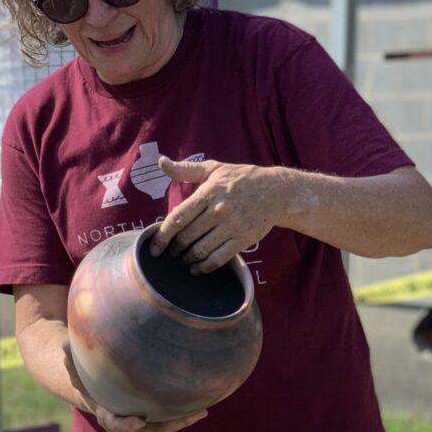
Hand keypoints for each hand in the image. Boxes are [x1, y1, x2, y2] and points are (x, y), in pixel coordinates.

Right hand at [62, 341, 206, 431]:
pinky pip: (168, 418)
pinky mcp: (151, 415)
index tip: (136, 421)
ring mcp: (139, 420)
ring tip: (201, 413)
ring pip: (161, 426)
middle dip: (166, 426)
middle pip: (146, 430)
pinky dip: (183, 414)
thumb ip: (71, 356)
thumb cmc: (83, 370)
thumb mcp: (74, 362)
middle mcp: (123, 420)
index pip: (113, 422)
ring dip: (181, 422)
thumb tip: (65, 342)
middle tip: (185, 419)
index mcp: (104, 411)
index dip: (124, 424)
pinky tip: (202, 404)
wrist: (91, 383)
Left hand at [151, 156, 292, 272]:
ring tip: (181, 260)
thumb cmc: (242, 179)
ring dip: (187, 259)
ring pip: (200, 250)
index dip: (162, 236)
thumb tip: (161, 162)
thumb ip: (186, 170)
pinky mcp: (243, 240)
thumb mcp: (214, 169)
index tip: (154, 247)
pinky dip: (203, 267)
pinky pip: (218, 259)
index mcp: (208, 192)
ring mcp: (231, 227)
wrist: (277, 192)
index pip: (177, 218)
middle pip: (186, 237)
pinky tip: (196, 269)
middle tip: (170, 253)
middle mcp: (218, 210)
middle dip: (174, 249)